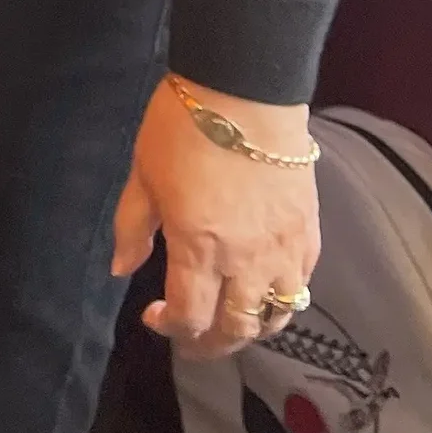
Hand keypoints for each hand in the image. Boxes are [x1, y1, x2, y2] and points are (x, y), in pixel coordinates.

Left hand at [112, 76, 318, 360]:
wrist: (243, 88)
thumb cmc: (181, 128)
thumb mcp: (142, 177)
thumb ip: (132, 230)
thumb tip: (121, 270)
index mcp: (199, 248)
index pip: (191, 317)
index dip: (171, 329)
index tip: (154, 316)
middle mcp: (247, 259)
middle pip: (237, 328)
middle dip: (211, 344)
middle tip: (192, 339)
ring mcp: (284, 247)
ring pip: (278, 314)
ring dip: (252, 327)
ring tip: (230, 321)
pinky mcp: (310, 230)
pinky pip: (303, 282)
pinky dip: (284, 297)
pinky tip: (264, 289)